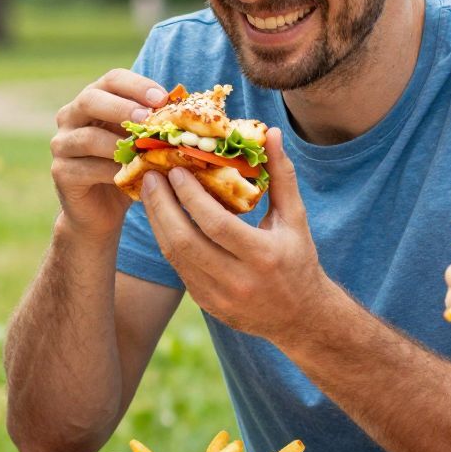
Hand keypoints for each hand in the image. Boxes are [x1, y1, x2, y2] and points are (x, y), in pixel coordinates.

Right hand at [49, 68, 167, 239]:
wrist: (101, 212)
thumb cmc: (126, 169)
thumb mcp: (141, 142)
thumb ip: (154, 124)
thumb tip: (187, 110)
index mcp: (94, 100)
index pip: (112, 80)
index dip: (137, 85)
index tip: (162, 98)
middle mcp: (71, 116)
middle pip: (90, 99)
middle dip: (121, 107)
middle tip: (147, 118)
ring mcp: (62, 144)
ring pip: (87, 136)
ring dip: (118, 144)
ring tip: (143, 151)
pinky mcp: (61, 172)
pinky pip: (86, 167)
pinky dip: (110, 171)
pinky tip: (130, 175)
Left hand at [138, 128, 329, 338]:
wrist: (301, 318)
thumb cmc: (299, 259)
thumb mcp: (295, 218)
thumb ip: (281, 175)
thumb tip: (271, 133)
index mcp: (263, 256)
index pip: (216, 223)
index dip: (191, 196)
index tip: (176, 170)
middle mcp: (239, 280)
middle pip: (186, 241)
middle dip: (162, 207)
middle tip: (152, 178)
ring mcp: (219, 296)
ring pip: (175, 257)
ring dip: (158, 223)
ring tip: (150, 194)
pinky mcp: (207, 304)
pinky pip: (178, 269)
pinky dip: (167, 241)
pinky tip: (161, 219)